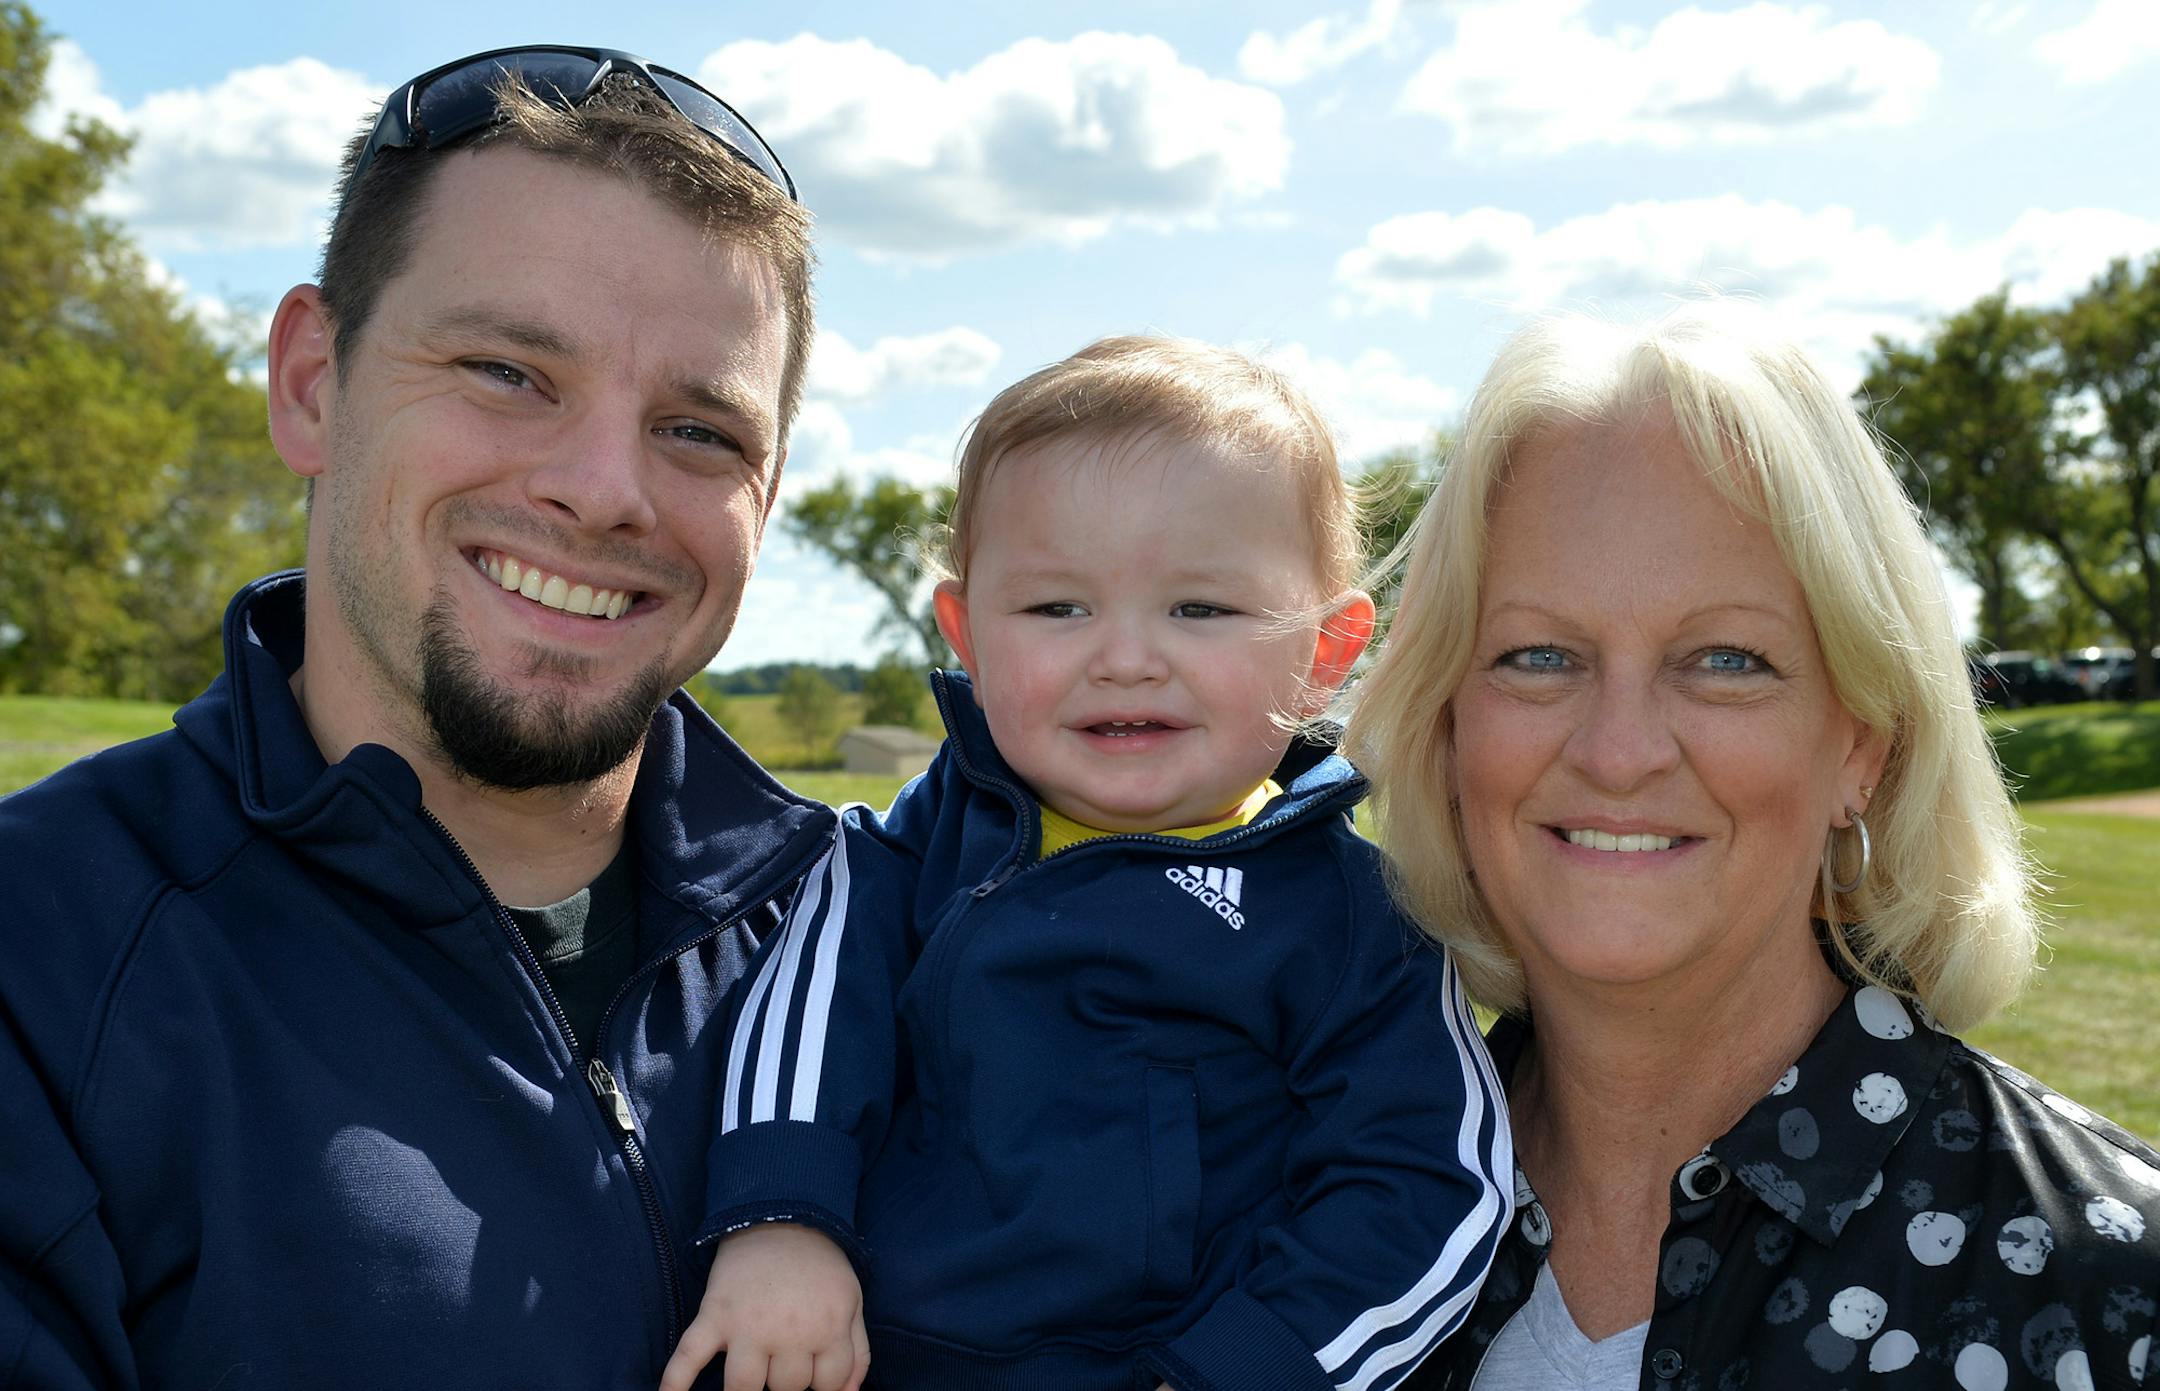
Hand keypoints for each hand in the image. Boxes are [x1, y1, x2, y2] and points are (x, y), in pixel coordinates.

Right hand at [660, 1223, 868, 1390]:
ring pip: (744, 1386)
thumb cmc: (820, 1267)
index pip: (829, 1384)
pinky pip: (689, 1356)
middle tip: (785, 1348)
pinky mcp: (714, 1315)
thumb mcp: (851, 1301)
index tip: (815, 1361)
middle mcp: (788, 1331)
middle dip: (788, 1376)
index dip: (823, 1378)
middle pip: (787, 1387)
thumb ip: (857, 1352)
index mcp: (827, 1326)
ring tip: (753, 1371)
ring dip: (749, 1386)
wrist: (779, 1217)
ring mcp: (747, 1325)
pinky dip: (675, 1381)